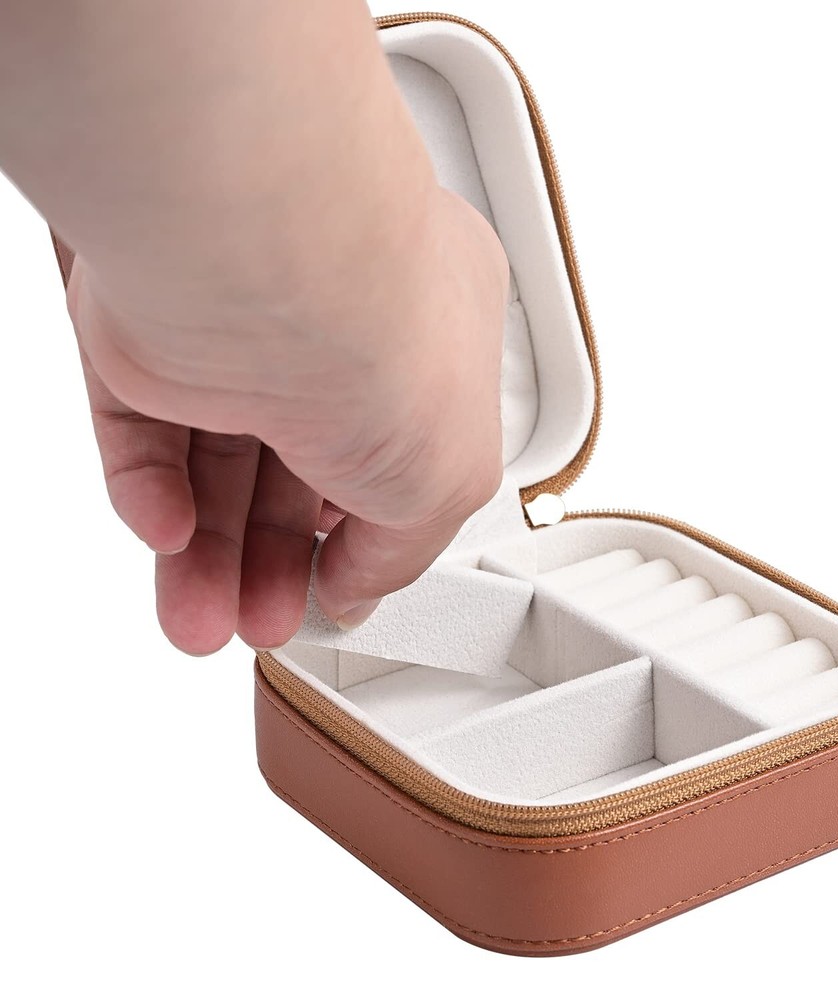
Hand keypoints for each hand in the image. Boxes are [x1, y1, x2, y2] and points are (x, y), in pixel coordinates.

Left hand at [67, 188, 507, 654]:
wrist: (268, 271)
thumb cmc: (386, 341)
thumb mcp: (450, 486)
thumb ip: (404, 552)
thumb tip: (356, 589)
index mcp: (425, 344)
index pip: (392, 454)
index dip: (364, 532)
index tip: (343, 587)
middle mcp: (329, 331)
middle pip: (294, 472)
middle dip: (277, 563)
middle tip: (263, 617)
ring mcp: (237, 333)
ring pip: (213, 464)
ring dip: (210, 553)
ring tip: (203, 618)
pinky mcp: (149, 339)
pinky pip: (141, 433)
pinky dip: (151, 495)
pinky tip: (171, 537)